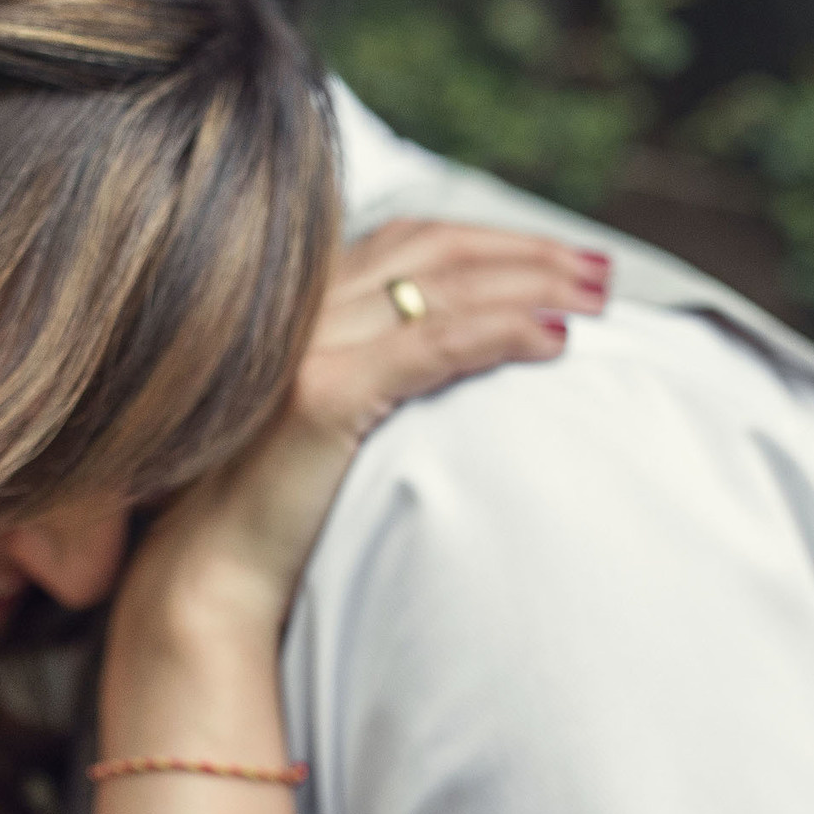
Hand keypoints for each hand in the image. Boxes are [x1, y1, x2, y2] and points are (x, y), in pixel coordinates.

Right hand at [119, 221, 613, 643]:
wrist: (208, 575)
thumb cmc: (276, 509)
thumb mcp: (330, 419)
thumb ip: (379, 372)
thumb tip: (468, 357)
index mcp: (300, 302)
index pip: (411, 238)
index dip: (495, 239)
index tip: (562, 257)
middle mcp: (298, 306)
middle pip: (435, 248)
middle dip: (530, 252)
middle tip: (605, 273)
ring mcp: (305, 345)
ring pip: (443, 286)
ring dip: (534, 282)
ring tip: (599, 299)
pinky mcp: (320, 395)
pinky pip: (432, 346)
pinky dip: (502, 331)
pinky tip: (555, 339)